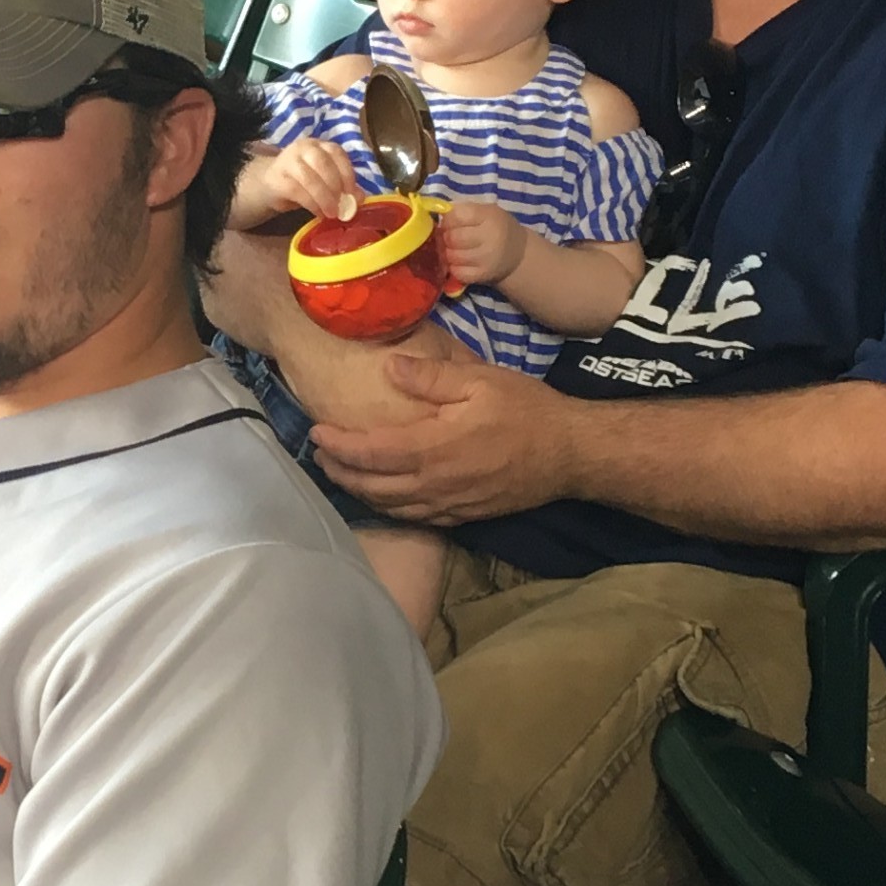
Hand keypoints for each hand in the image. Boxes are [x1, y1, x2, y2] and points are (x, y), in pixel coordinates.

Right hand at [272, 137, 363, 225]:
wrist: (270, 184)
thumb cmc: (302, 181)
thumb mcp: (325, 181)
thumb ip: (343, 186)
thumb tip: (360, 198)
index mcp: (319, 145)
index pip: (336, 152)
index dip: (347, 172)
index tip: (352, 193)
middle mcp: (303, 148)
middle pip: (322, 163)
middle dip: (335, 186)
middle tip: (341, 206)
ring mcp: (288, 161)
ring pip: (309, 178)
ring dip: (324, 198)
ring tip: (331, 213)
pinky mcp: (277, 178)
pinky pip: (297, 191)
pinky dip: (311, 204)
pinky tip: (318, 213)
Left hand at [308, 354, 581, 525]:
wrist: (570, 454)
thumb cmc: (527, 410)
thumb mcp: (480, 380)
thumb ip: (431, 377)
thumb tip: (390, 368)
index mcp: (434, 448)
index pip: (370, 452)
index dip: (338, 445)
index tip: (315, 433)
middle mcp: (435, 483)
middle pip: (372, 486)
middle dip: (339, 472)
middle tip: (319, 456)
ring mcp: (449, 504)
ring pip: (390, 506)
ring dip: (359, 492)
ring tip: (339, 475)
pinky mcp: (463, 515)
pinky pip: (415, 517)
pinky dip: (389, 507)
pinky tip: (382, 495)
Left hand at [435, 200, 529, 292]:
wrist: (518, 253)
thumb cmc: (496, 227)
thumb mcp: (486, 212)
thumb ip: (464, 211)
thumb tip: (440, 215)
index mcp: (489, 216)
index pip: (456, 216)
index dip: (447, 219)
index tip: (449, 222)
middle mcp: (490, 237)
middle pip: (453, 238)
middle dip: (446, 237)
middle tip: (450, 237)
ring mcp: (487, 258)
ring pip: (453, 256)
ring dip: (448, 252)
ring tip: (454, 249)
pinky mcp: (483, 275)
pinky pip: (458, 273)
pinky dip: (454, 267)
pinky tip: (459, 262)